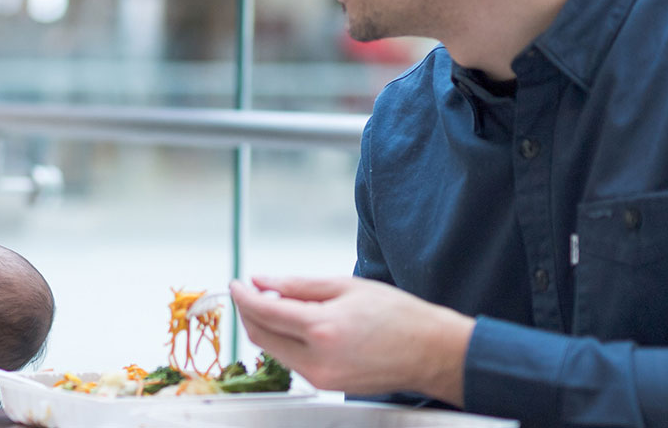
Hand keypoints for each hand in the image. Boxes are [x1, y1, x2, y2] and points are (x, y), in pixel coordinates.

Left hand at [230, 275, 473, 404]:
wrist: (430, 352)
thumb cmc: (399, 316)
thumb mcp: (347, 287)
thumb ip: (298, 285)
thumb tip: (261, 282)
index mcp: (322, 329)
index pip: (264, 312)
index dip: (243, 296)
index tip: (236, 283)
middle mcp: (317, 359)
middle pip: (260, 336)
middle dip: (248, 312)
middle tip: (249, 292)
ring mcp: (320, 377)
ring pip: (274, 350)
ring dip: (266, 326)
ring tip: (276, 303)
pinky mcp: (326, 385)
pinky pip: (293, 361)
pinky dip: (285, 341)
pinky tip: (296, 324)